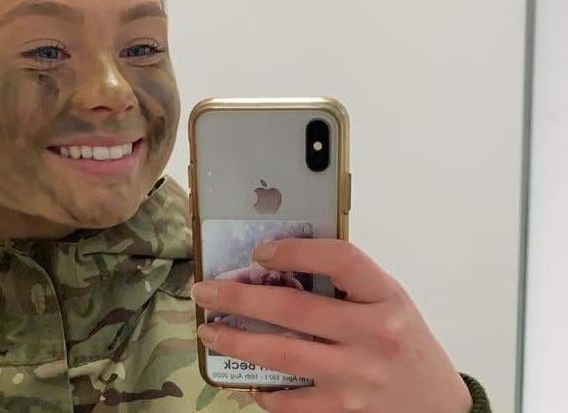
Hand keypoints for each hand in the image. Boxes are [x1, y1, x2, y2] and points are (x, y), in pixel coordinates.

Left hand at [191, 239, 472, 412]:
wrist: (440, 405)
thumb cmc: (404, 344)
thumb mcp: (388, 302)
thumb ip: (346, 284)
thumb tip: (276, 265)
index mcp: (386, 297)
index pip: (340, 259)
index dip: (295, 250)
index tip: (259, 251)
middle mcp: (375, 334)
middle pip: (295, 309)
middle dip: (239, 298)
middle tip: (206, 292)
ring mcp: (359, 376)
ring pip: (283, 355)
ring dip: (237, 342)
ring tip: (210, 332)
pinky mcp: (346, 410)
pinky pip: (292, 402)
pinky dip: (264, 391)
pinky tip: (247, 380)